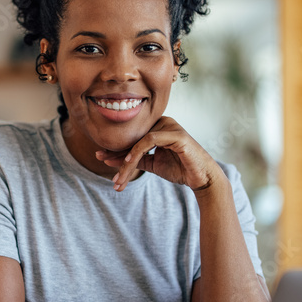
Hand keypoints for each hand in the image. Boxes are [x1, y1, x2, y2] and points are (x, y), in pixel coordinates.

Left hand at [94, 116, 222, 192]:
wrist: (201, 179)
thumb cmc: (180, 169)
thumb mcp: (152, 164)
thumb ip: (134, 160)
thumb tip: (109, 159)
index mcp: (158, 127)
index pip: (132, 137)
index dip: (115, 147)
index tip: (100, 156)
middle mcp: (163, 122)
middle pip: (133, 137)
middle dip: (115, 151)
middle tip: (99, 160)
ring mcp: (170, 126)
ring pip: (139, 141)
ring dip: (125, 160)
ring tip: (117, 177)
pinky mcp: (176, 135)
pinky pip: (150, 140)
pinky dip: (137, 150)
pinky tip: (128, 162)